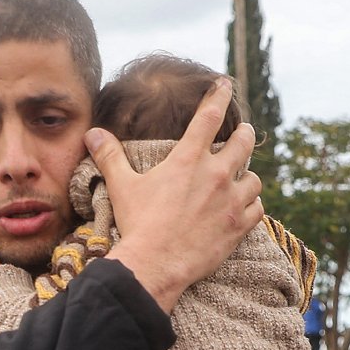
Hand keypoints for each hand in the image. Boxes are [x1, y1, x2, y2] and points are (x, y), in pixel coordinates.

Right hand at [96, 85, 263, 312]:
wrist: (155, 265)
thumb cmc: (138, 224)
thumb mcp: (122, 187)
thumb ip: (110, 156)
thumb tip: (93, 133)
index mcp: (188, 160)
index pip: (209, 116)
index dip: (219, 95)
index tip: (225, 84)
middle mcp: (215, 175)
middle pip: (244, 141)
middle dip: (244, 134)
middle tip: (242, 134)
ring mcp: (230, 201)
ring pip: (254, 179)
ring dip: (247, 177)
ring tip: (240, 179)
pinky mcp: (238, 227)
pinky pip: (257, 209)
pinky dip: (252, 206)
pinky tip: (244, 208)